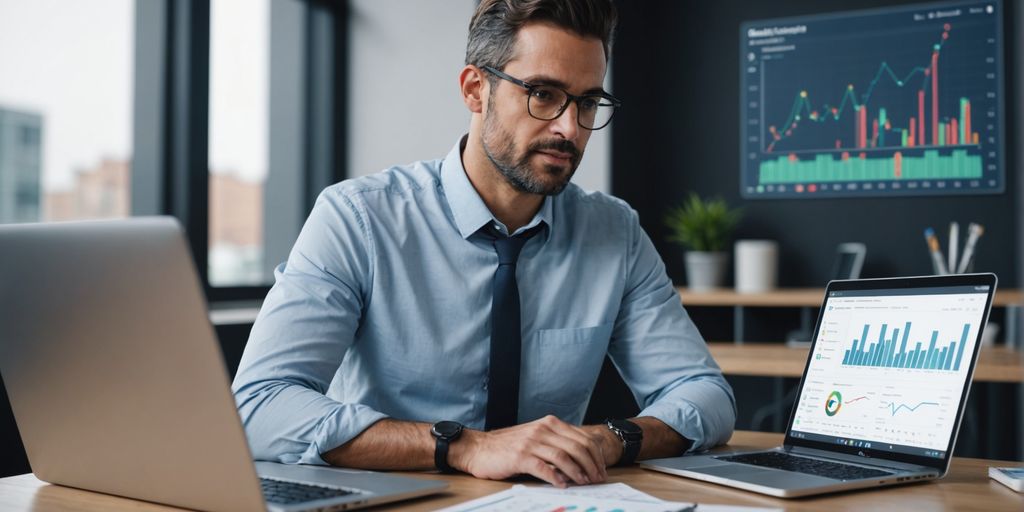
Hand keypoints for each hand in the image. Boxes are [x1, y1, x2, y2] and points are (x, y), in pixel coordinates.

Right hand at [448, 415, 609, 486]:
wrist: (478, 448)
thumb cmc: (508, 446)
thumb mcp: (535, 437)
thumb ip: (556, 443)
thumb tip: (581, 460)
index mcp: (549, 423)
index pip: (582, 437)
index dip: (596, 455)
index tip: (601, 469)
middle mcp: (542, 430)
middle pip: (577, 447)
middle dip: (591, 465)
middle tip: (597, 479)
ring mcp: (531, 442)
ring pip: (563, 457)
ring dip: (577, 473)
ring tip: (584, 483)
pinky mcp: (520, 456)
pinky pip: (543, 468)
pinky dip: (555, 478)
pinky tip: (562, 485)